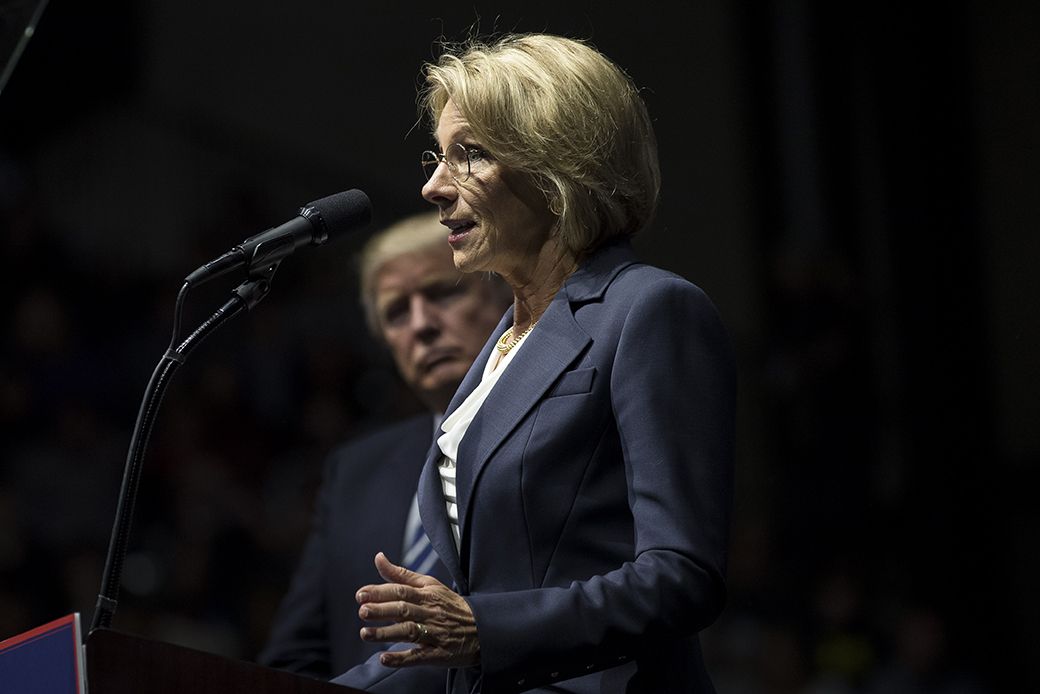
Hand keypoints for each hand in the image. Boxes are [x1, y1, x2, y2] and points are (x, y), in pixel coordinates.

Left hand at [357, 552, 479, 667]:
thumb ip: (401, 575)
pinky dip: (401, 658)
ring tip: (366, 633)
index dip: (380, 592)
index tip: (361, 594)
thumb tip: (378, 558)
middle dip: (381, 610)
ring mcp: (436, 633)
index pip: (401, 590)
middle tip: (363, 611)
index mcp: (428, 594)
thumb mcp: (430, 585)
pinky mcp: (439, 654)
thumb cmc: (451, 606)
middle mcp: (431, 612)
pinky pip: (419, 657)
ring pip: (409, 632)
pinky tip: (385, 659)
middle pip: (404, 609)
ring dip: (386, 633)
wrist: (483, 628)